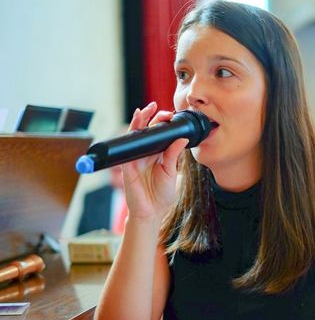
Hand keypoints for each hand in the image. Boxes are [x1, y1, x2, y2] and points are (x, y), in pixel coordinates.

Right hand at [120, 102, 188, 221]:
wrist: (151, 211)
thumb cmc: (161, 194)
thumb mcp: (171, 172)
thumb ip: (173, 155)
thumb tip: (182, 138)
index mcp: (158, 154)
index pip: (160, 135)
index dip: (164, 124)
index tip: (171, 116)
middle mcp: (146, 153)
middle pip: (147, 130)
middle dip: (152, 117)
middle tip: (159, 109)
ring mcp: (135, 157)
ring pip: (135, 134)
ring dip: (139, 120)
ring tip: (145, 110)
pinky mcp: (127, 163)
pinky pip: (126, 146)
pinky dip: (130, 135)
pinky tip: (135, 125)